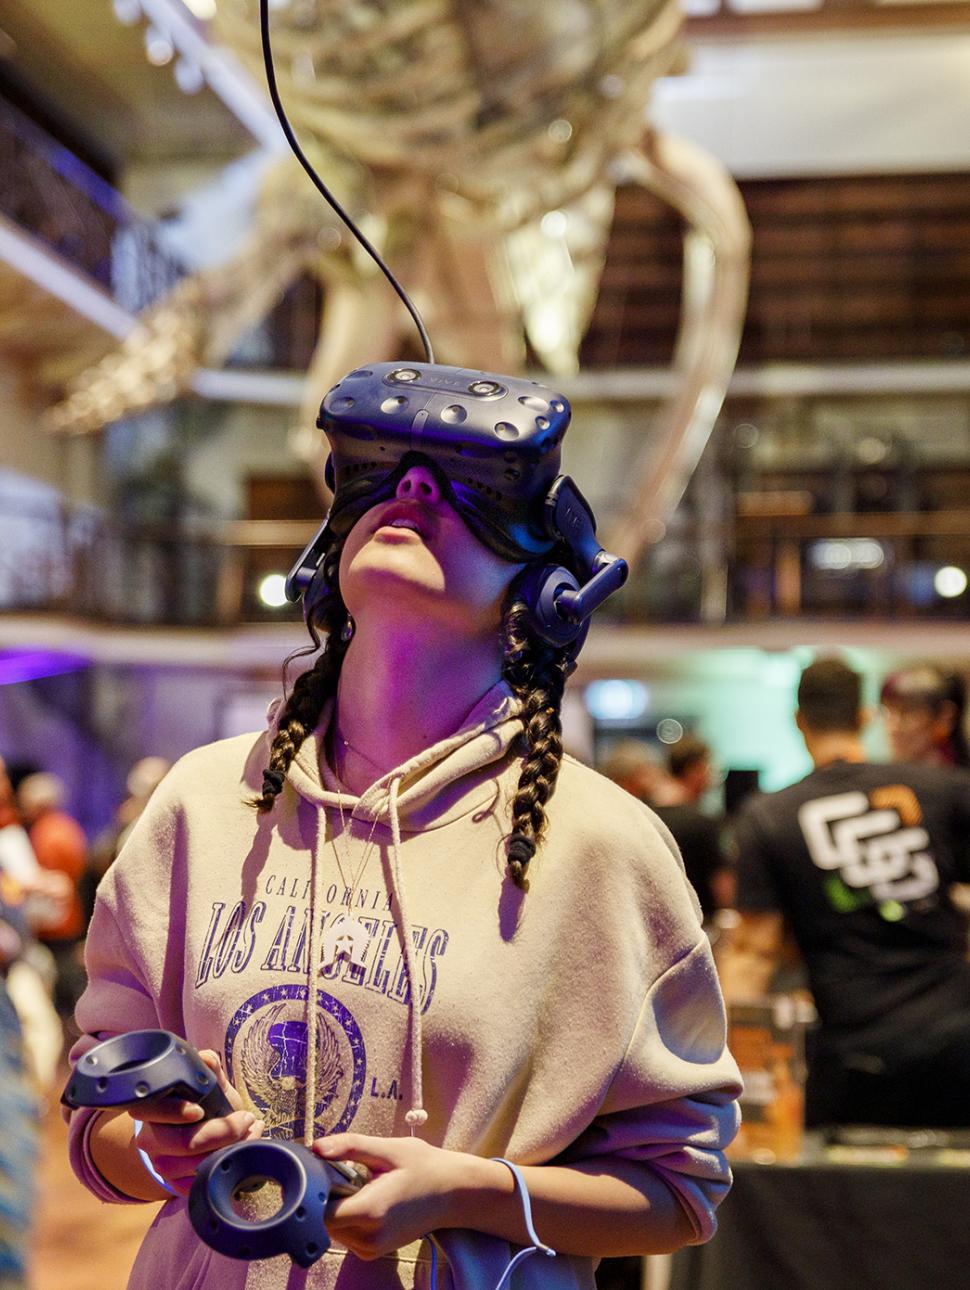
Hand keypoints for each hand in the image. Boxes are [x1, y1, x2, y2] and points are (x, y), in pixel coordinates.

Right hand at [131, 1050, 263, 1197]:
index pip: (151, 1110)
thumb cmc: (201, 1102)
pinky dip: (229, 1167)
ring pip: (197, 1165)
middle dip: (223, 1131)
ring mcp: (161, 1166)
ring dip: (233, 1148)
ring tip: (252, 1131)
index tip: (199, 1109)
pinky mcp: (175, 1186)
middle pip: (184, 1143)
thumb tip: (206, 1059)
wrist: (195, 1132)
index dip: (173, 1111)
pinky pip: (203, 1183)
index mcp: (150, 1109)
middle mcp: (149, 1140)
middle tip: (247, 1118)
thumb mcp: (205, 1084)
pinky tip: (243, 1150)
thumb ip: (208, 1068)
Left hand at [313, 1133, 483, 1258]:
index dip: (314, 1191)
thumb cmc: (423, 1166)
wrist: (453, 1193)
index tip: (321, 1170)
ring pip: (331, 1229)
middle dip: (326, 1196)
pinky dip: (347, 1217)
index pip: (320, 1212)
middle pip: (323, 1221)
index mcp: (370, 1212)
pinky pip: (344, 1235)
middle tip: (346, 1171)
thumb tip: (315, 1148)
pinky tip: (365, 1198)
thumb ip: (349, 1147)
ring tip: (361, 1184)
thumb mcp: (388, 1149)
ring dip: (337, 1206)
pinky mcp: (372, 1252)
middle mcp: (369, 1238)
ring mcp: (371, 1250)